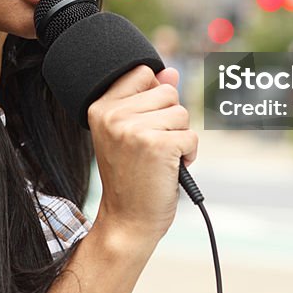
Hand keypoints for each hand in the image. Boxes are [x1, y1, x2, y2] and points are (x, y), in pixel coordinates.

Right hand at [87, 65, 197, 244]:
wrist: (126, 222)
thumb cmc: (131, 177)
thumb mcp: (131, 132)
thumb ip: (149, 98)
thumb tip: (171, 71)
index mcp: (101, 107)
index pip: (143, 73)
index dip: (154, 97)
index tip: (144, 124)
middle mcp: (113, 115)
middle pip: (168, 93)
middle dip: (170, 120)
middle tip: (151, 148)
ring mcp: (133, 129)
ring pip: (182, 114)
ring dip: (180, 138)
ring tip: (159, 159)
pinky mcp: (157, 145)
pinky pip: (192, 137)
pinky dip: (189, 155)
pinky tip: (169, 170)